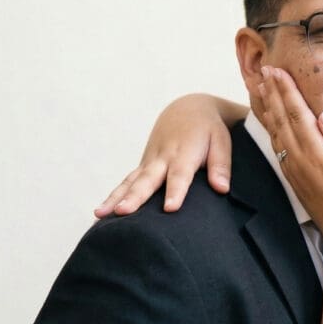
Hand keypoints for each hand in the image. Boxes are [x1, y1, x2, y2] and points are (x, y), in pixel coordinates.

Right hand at [95, 94, 236, 216]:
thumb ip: (221, 165)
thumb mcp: (221, 142)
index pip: (179, 175)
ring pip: (130, 181)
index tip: (169, 208)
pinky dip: (113, 195)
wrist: (187, 109)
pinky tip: (100, 213)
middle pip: (147, 179)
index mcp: (184, 153)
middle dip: (135, 196)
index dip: (175, 191)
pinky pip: (126, 182)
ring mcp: (149, 162)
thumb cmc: (208, 130)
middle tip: (123, 212)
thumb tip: (222, 188)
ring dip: (116, 197)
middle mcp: (162, 158)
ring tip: (101, 214)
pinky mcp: (142, 167)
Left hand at [258, 66, 322, 244]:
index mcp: (317, 155)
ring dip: (267, 108)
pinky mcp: (295, 179)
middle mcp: (300, 161)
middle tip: (262, 69)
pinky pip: (278, 146)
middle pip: (281, 119)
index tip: (276, 70)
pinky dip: (271, 127)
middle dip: (271, 92)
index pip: (297, 114)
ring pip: (275, 132)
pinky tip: (270, 119)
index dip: (286, 91)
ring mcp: (295, 171)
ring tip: (259, 88)